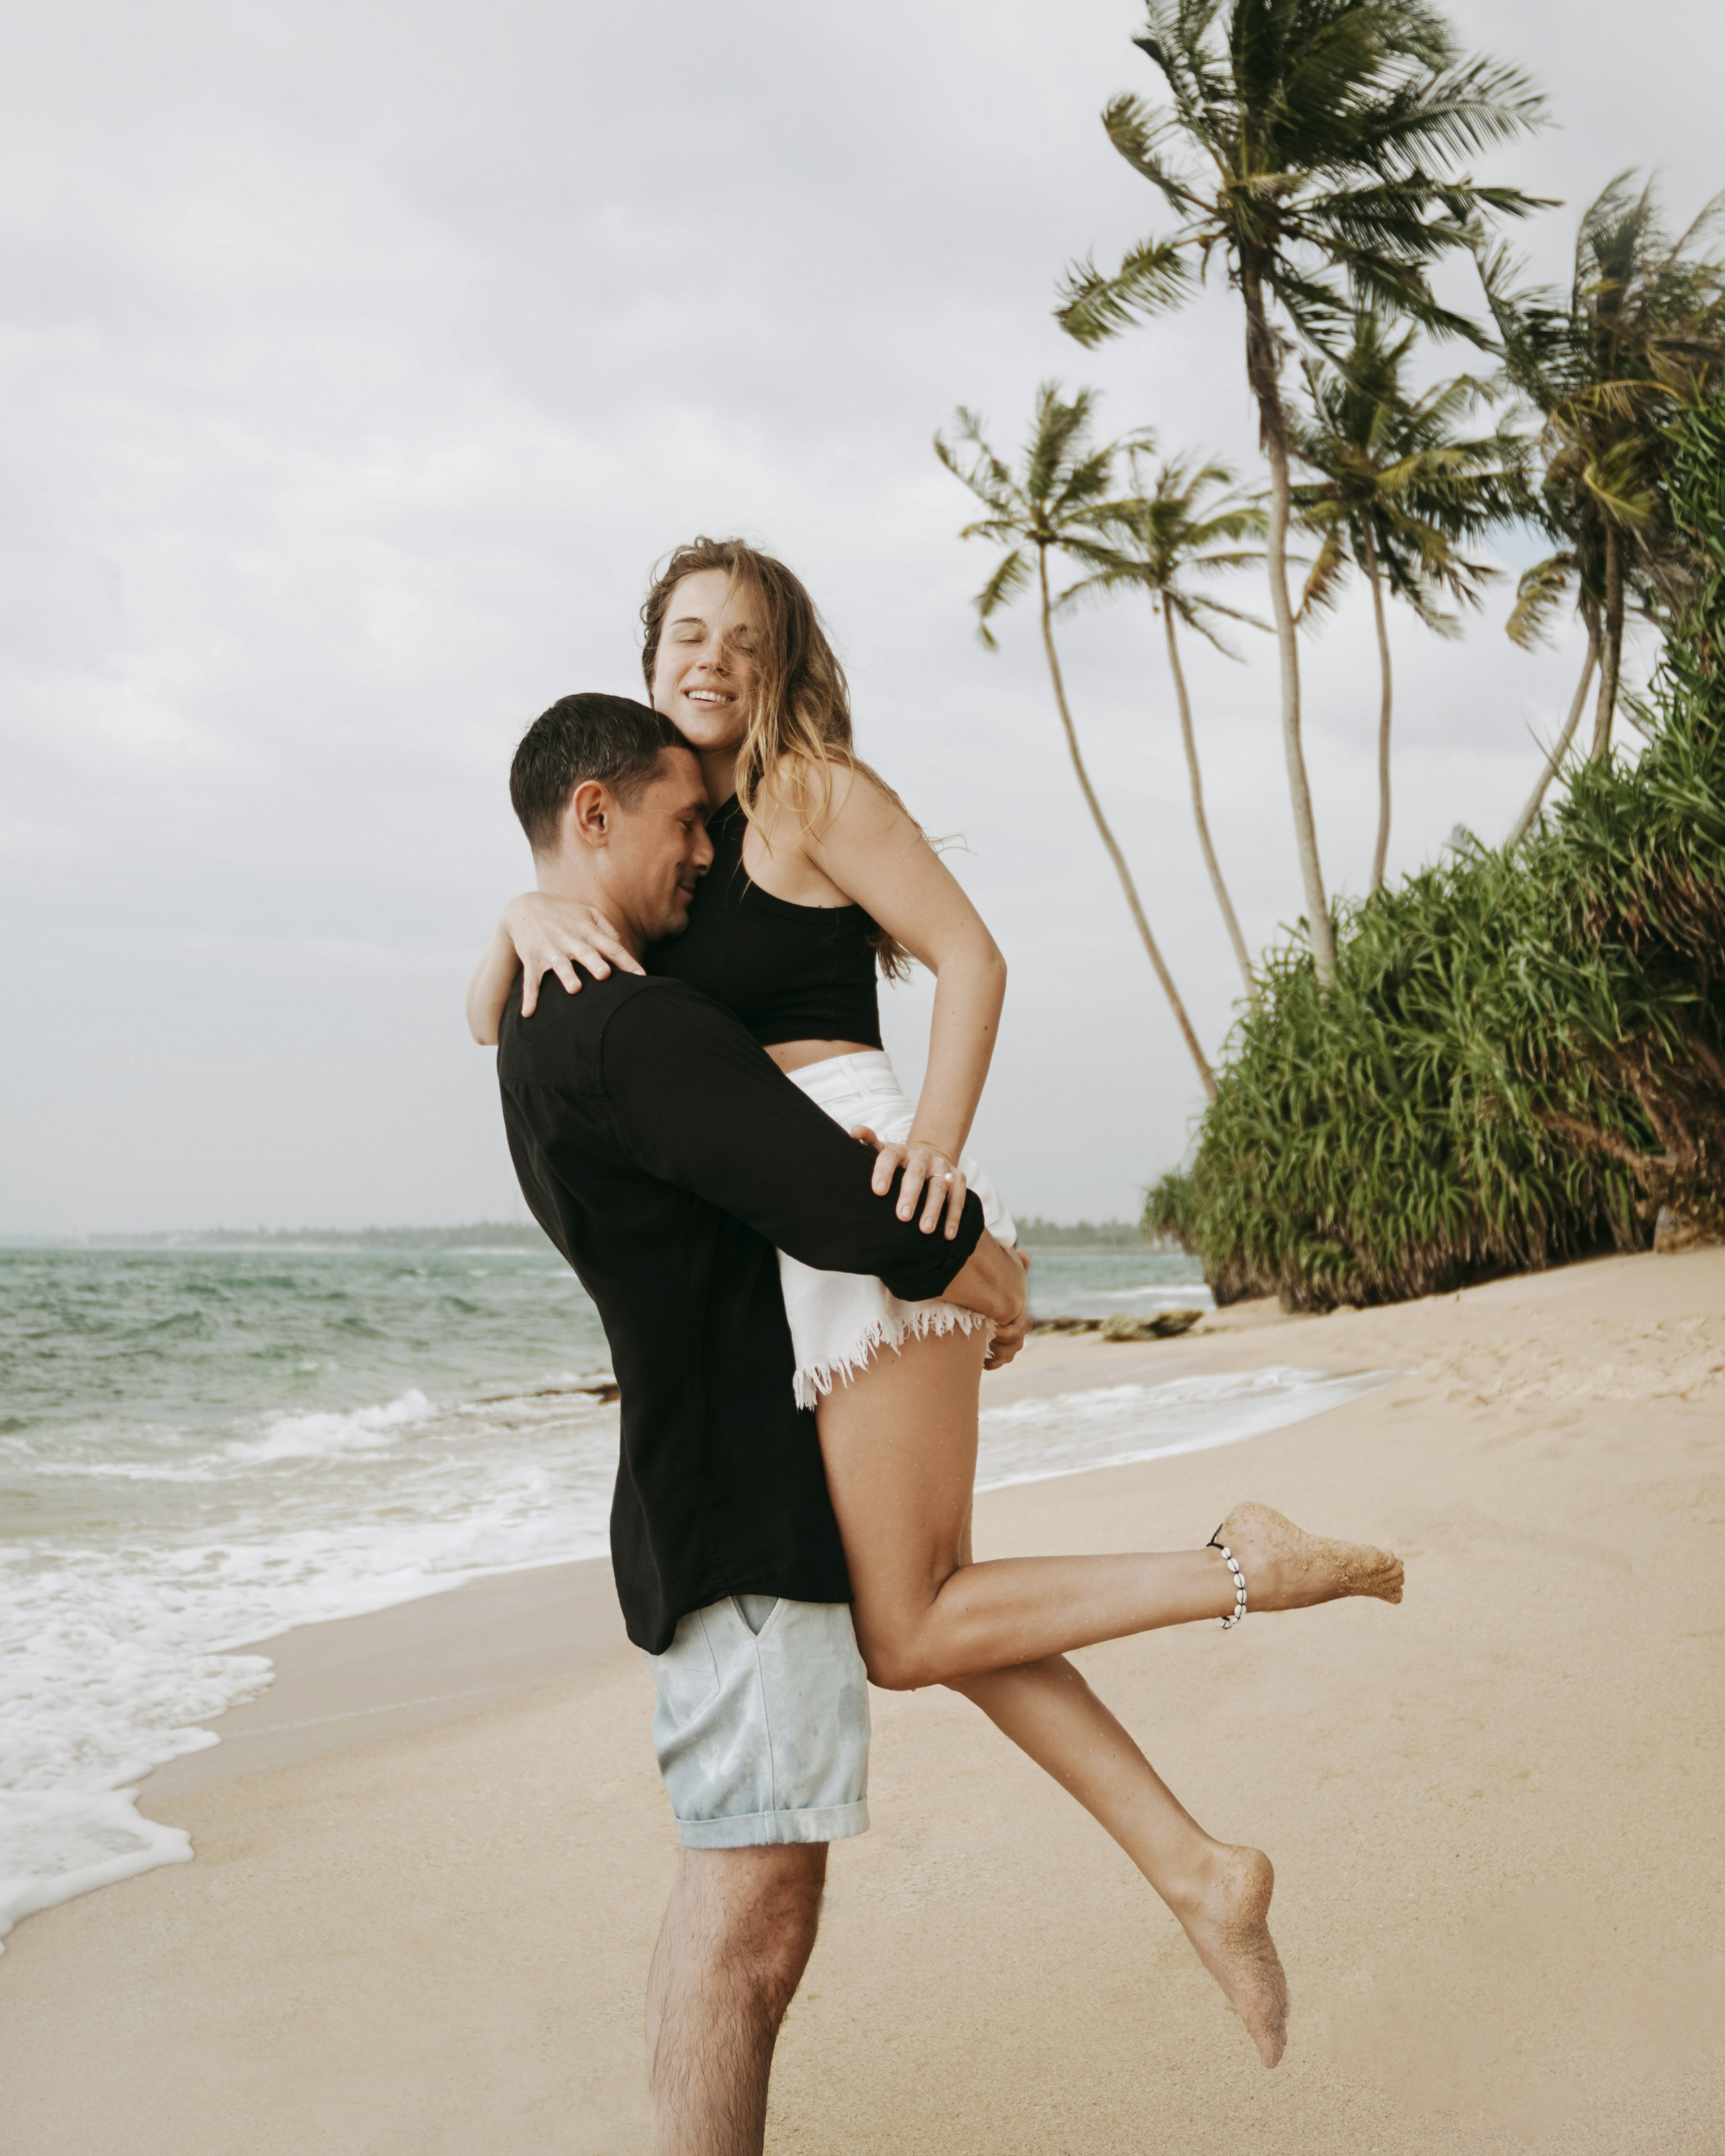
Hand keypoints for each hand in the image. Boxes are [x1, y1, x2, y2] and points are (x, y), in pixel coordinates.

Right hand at [502, 892, 642, 1015]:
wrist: (524, 907)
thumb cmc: (564, 914)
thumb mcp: (588, 913)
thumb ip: (608, 930)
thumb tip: (622, 947)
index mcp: (587, 931)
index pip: (611, 947)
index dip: (626, 961)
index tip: (640, 977)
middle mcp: (570, 941)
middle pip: (586, 953)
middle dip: (595, 964)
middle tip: (605, 975)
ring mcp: (550, 950)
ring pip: (560, 965)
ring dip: (567, 976)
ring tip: (575, 989)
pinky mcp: (532, 960)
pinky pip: (530, 980)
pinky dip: (529, 996)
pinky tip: (528, 1013)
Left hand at [848, 1127, 969, 1237]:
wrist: (930, 1154)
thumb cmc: (899, 1161)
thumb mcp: (883, 1149)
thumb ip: (868, 1141)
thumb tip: (854, 1132)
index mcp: (899, 1151)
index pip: (890, 1157)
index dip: (884, 1172)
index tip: (878, 1191)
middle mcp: (922, 1157)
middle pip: (916, 1174)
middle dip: (910, 1195)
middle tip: (902, 1216)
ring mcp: (941, 1167)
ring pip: (939, 1187)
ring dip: (933, 1208)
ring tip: (925, 1229)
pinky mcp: (958, 1178)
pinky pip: (958, 1197)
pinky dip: (954, 1216)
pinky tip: (948, 1234)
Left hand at [983, 1249, 1032, 1369]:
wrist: (992, 1296)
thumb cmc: (1000, 1283)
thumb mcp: (1007, 1271)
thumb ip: (1016, 1264)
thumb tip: (1023, 1254)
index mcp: (1021, 1314)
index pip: (1019, 1328)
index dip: (1006, 1331)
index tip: (991, 1326)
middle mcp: (1018, 1330)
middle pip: (1014, 1345)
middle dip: (999, 1345)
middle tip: (982, 1339)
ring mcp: (1011, 1342)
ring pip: (1007, 1355)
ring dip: (995, 1356)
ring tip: (981, 1352)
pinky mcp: (1000, 1350)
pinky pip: (998, 1362)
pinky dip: (990, 1363)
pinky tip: (980, 1360)